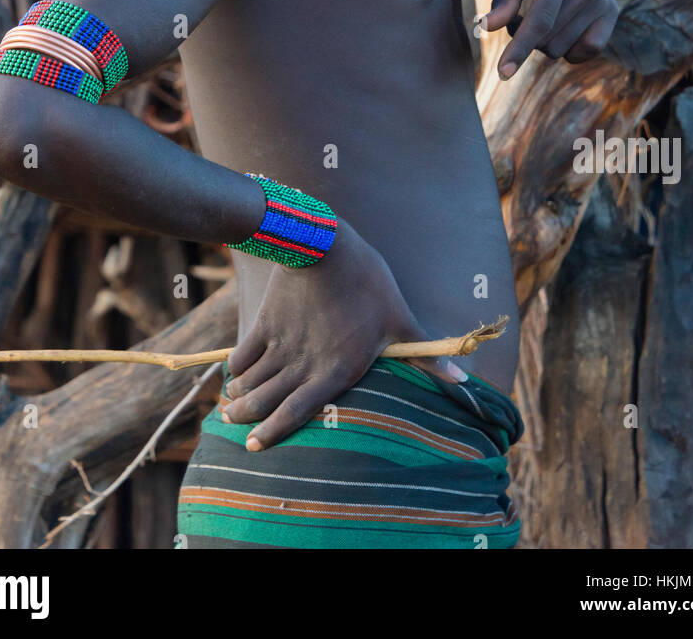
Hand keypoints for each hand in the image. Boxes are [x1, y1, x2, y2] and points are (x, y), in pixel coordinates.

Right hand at [221, 218, 466, 448]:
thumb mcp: (400, 320)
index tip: (256, 446)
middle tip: (234, 427)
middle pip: (265, 403)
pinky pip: (242, 354)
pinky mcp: (265, 322)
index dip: (273, 433)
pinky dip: (234, 368)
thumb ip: (425, 356)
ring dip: (237, 398)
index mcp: (335, 371)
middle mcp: (303, 365)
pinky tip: (232, 375)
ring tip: (229, 408)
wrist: (324, 245)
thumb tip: (463, 380)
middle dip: (246, 419)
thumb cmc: (367, 283)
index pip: (297, 414)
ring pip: (251, 382)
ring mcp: (281, 344)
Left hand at [478, 0, 618, 78]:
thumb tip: (487, 27)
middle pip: (546, 40)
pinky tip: (559, 29)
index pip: (540, 21)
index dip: (519, 49)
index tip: (502, 73)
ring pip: (561, 49)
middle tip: (518, 16)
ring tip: (539, 17)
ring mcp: (603, 2)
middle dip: (524, 37)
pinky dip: (567, 49)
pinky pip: (586, 51)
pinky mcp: (611, 14)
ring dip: (542, 42)